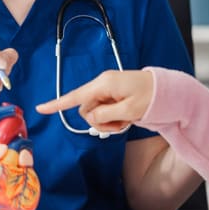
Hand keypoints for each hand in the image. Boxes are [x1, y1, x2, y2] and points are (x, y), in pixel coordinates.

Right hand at [35, 70, 153, 133]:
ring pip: (95, 113)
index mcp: (104, 84)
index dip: (57, 104)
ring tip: (126, 121)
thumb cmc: (151, 98)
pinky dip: (113, 119)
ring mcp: (107, 90)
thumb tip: (90, 118)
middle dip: (99, 122)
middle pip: (86, 110)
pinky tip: (126, 118)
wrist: (168, 91)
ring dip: (108, 122)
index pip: (75, 96)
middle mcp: (102, 85)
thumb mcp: (128, 111)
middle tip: (120, 125)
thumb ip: (105, 115)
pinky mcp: (112, 96)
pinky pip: (104, 111)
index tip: (40, 108)